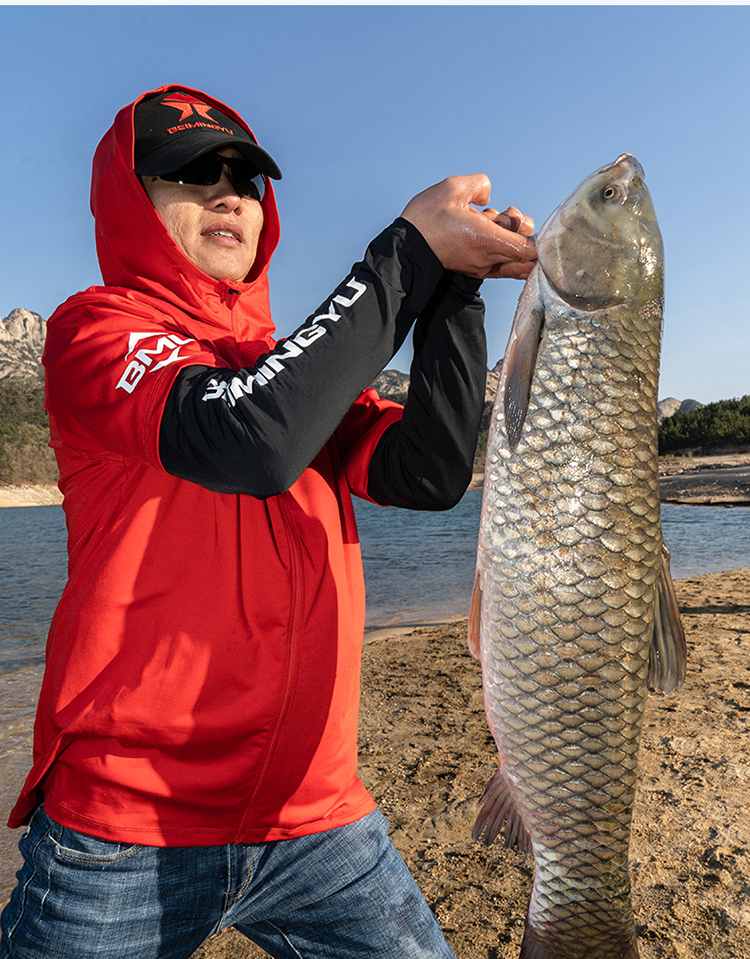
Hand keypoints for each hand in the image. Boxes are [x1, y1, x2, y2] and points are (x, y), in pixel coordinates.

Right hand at [401, 175, 536, 279]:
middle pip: (525, 254)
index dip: (535, 235)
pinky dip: (505, 251)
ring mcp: (482, 268)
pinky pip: (503, 266)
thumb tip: (489, 196)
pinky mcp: (475, 270)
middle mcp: (487, 259)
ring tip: (492, 222)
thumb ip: (480, 184)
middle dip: (522, 232)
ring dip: (512, 241)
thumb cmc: (426, 219)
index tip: (523, 220)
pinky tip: (495, 231)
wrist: (406, 248)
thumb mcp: (453, 187)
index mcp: (486, 239)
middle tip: (503, 215)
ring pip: (514, 260)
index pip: (528, 249)